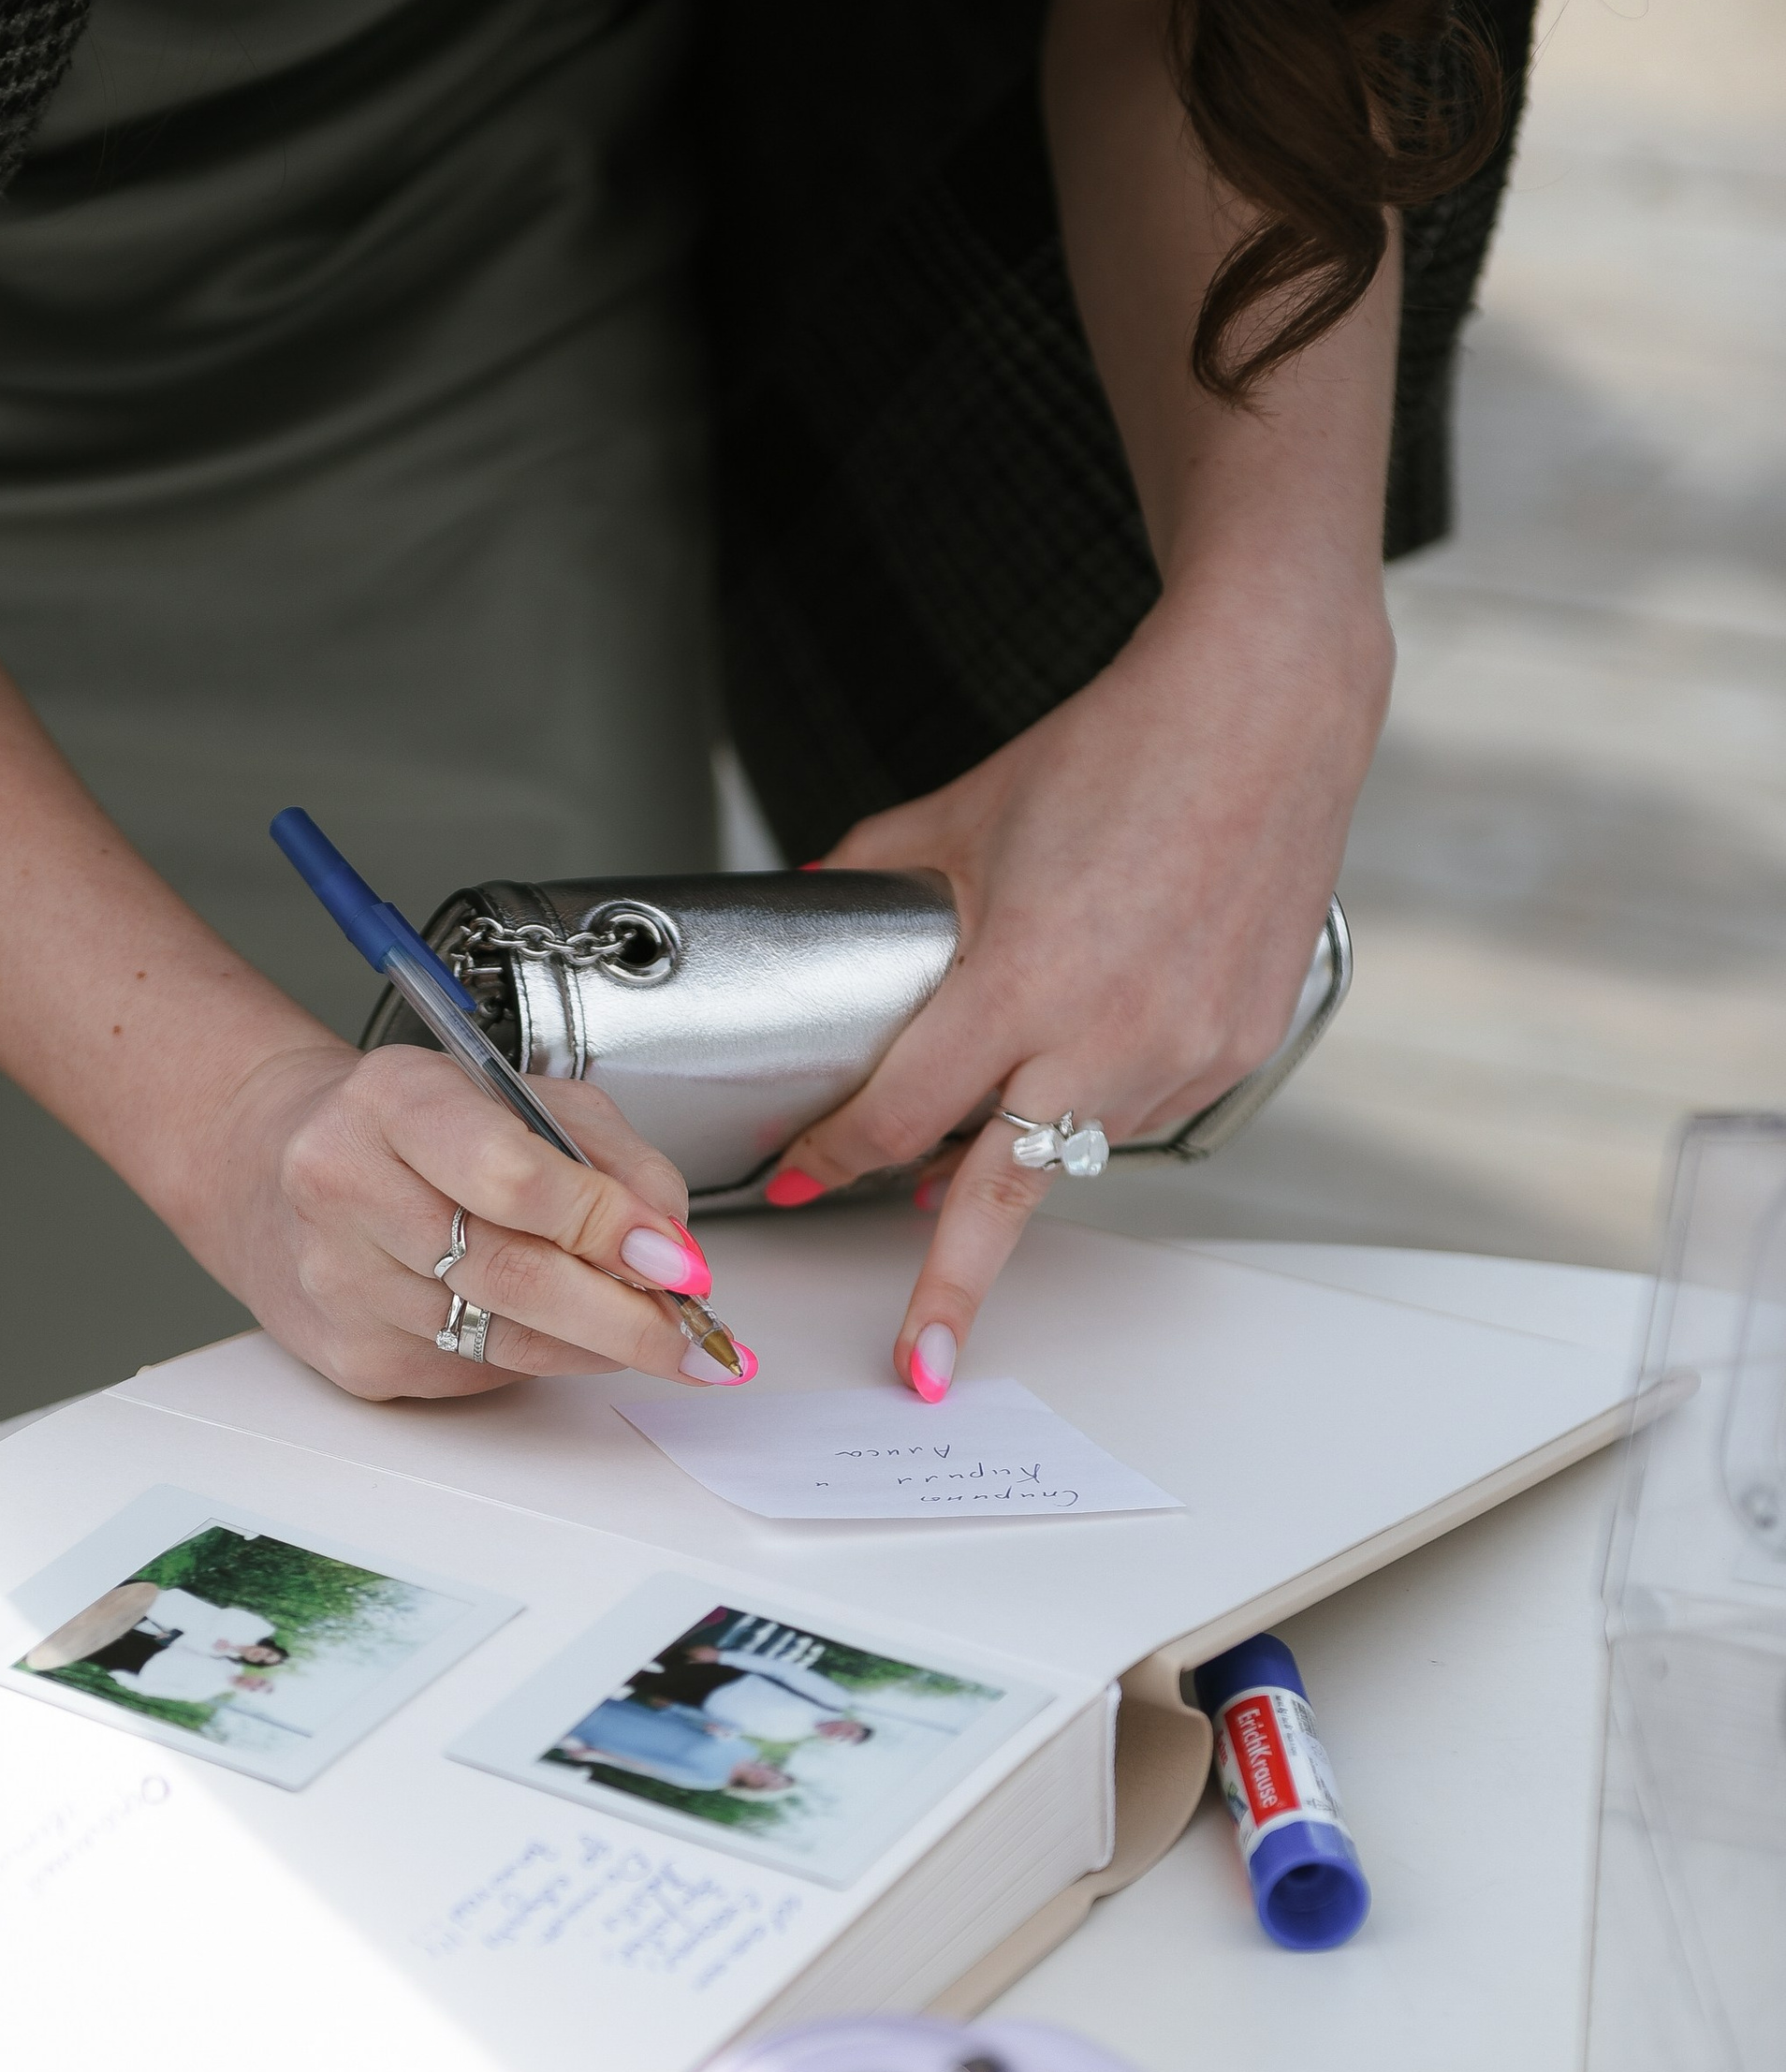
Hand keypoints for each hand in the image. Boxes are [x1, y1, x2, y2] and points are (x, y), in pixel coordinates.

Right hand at [181, 1034, 753, 1399]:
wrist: (273, 1167)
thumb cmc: (410, 1128)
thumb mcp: (516, 1096)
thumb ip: (607, 1155)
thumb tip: (670, 1241)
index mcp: (393, 1100)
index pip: (511, 1177)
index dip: (605, 1226)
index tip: (677, 1261)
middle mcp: (347, 1186)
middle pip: (511, 1275)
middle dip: (623, 1317)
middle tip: (692, 1337)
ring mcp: (339, 1280)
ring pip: (500, 1338)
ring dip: (592, 1345)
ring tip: (648, 1334)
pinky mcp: (347, 1353)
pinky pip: (471, 1370)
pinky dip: (532, 1357)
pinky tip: (550, 1329)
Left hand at [762, 574, 1390, 1394]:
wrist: (1266, 711)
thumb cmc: (1121, 751)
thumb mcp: (963, 812)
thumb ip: (874, 876)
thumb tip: (810, 909)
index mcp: (1022, 980)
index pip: (901, 1114)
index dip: (838, 1155)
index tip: (804, 1178)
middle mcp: (1108, 1033)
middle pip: (1000, 1193)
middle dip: (951, 1285)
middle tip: (921, 1360)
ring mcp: (1182, 1049)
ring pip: (1074, 1143)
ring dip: (1023, 1140)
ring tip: (1000, 1094)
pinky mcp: (1235, 1047)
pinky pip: (1145, 1107)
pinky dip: (1100, 1092)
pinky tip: (1095, 1031)